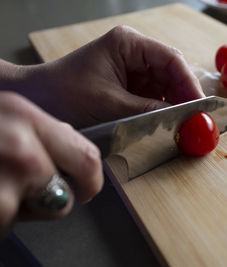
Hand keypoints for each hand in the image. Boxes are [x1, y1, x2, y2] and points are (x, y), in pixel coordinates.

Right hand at [0, 92, 102, 237]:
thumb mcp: (4, 116)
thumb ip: (39, 130)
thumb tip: (69, 149)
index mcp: (25, 116)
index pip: (87, 155)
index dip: (91, 179)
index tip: (89, 187)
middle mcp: (22, 146)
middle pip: (70, 189)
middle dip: (59, 197)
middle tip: (33, 192)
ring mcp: (8, 177)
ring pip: (46, 211)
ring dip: (23, 207)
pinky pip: (12, 223)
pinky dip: (2, 217)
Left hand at [14, 25, 204, 127]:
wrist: (36, 102)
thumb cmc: (63, 94)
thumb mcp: (109, 104)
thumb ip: (149, 112)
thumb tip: (183, 120)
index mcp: (129, 44)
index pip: (171, 60)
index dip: (189, 84)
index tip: (200, 108)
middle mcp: (134, 55)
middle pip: (172, 76)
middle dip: (183, 99)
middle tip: (194, 123)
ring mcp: (132, 73)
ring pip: (166, 90)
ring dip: (174, 109)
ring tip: (182, 128)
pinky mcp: (129, 90)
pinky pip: (154, 101)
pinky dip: (161, 114)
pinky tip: (166, 127)